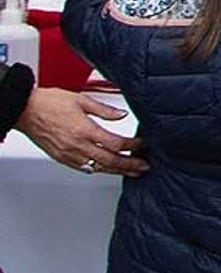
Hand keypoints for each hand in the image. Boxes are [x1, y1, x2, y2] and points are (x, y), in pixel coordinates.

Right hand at [15, 88, 145, 175]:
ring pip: (98, 167)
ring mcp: (69, 154)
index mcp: (85, 130)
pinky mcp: (62, 158)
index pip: (116, 143)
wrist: (25, 110)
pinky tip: (107, 169)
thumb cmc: (48, 103)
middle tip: (144, 165)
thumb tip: (122, 114)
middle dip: (130, 164)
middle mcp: (78, 145)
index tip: (142, 144)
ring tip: (131, 171)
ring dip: (117, 170)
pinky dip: (99, 170)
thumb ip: (104, 110)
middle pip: (110, 160)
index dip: (133, 146)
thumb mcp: (81, 100)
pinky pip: (84, 168)